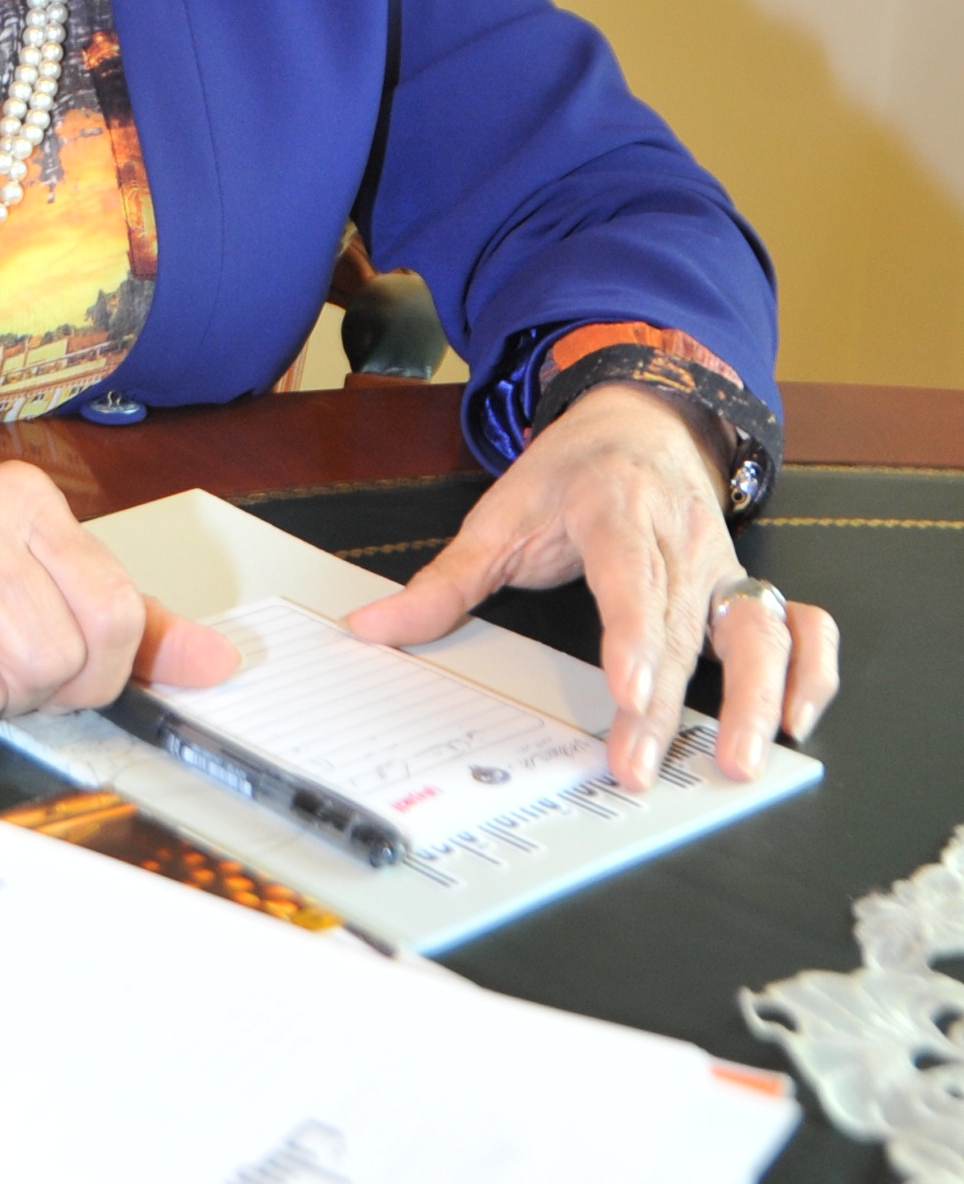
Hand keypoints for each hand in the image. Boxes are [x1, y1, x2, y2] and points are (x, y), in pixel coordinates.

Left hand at [345, 384, 839, 791]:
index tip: (628, 686)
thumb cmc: (572, 472)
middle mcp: (681, 541)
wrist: (642, 418)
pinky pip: (801, 627)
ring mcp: (724, 565)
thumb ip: (443, 581)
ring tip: (741, 760)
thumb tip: (372, 627)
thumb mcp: (499, 512)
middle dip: (667, 703)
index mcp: (617, 512)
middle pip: (683, 627)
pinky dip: (810, 672)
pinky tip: (795, 721)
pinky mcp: (749, 586)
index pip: (628, 577)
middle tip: (644, 765)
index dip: (633, 634)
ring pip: (760, 629)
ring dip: (759, 696)